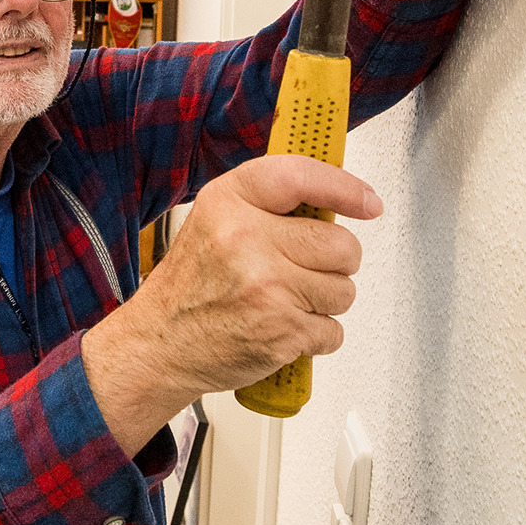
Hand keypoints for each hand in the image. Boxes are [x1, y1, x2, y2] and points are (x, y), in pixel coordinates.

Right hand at [80, 155, 381, 454]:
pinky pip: (334, 330)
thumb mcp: (210, 222)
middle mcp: (247, 241)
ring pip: (344, 290)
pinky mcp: (283, 332)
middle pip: (342, 244)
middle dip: (333, 261)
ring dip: (324, 301)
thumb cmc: (187, 289)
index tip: (367, 202)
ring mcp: (268, 289)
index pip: (301, 178)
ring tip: (285, 301)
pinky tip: (282, 327)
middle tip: (302, 269)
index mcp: (228, 205)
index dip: (344, 188)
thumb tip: (333, 202)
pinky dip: (315, 335)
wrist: (157, 346)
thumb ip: (265, 206)